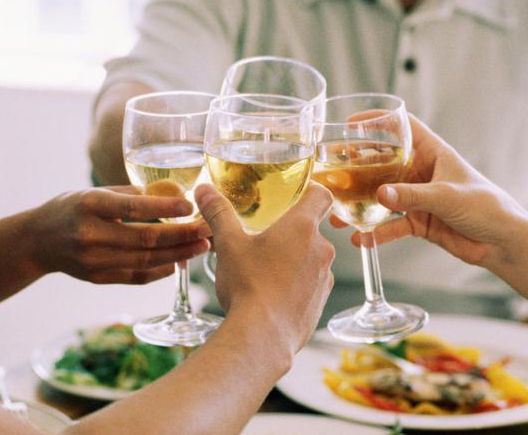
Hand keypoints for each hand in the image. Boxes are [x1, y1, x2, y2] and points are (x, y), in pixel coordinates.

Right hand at [25, 186, 210, 283]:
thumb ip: (131, 194)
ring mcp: (93, 261)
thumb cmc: (71, 208)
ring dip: (178, 255)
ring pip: (145, 261)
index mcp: (90, 205)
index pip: (134, 208)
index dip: (165, 208)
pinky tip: (179, 263)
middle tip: (208, 230)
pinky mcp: (97, 278)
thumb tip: (173, 195)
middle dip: (182, 236)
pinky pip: (135, 277)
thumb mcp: (94, 192)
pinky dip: (160, 272)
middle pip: (145, 239)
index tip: (192, 207)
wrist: (38, 241)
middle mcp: (91, 234)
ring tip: (201, 247)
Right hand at [195, 182, 334, 353]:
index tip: (295, 194)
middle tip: (263, 238)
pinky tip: (270, 295)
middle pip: (311, 229)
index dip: (310, 190)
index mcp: (302, 227)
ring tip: (262, 271)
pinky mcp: (320, 302)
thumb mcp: (228, 244)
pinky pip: (310, 285)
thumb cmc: (248, 285)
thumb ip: (218, 213)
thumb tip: (204, 189)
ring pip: (310, 258)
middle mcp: (322, 249)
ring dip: (292, 259)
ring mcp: (324, 278)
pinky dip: (295, 285)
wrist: (262, 337)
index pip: (321, 195)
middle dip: (290, 232)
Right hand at [336, 115, 527, 268]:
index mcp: (432, 154)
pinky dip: (376, 233)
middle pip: (382, 163)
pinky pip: (390, 225)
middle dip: (357, 168)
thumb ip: (413, 196)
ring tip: (338, 214)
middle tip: (333, 170)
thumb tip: (380, 194)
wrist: (501, 242)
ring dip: (360, 205)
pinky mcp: (417, 221)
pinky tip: (360, 239)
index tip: (351, 123)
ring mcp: (416, 197)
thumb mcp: (448, 196)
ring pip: (381, 197)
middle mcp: (420, 173)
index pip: (403, 128)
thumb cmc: (486, 206)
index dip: (378, 122)